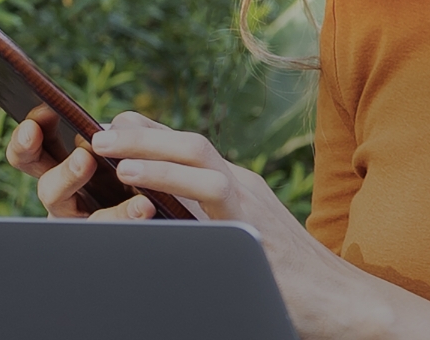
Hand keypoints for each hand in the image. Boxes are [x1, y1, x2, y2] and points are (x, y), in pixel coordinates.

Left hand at [8, 111, 420, 339]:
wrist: (336, 301)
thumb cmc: (282, 274)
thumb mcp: (233, 235)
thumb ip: (198, 215)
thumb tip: (151, 210)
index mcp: (231, 185)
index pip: (184, 146)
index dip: (144, 132)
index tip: (107, 128)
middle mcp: (238, 183)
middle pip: (186, 140)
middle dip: (137, 131)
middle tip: (93, 133)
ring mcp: (247, 198)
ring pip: (195, 152)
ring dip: (145, 144)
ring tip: (102, 147)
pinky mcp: (251, 222)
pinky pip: (206, 187)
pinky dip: (165, 176)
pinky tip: (132, 177)